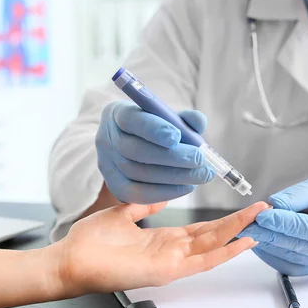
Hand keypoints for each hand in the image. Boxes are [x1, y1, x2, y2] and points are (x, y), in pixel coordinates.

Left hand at [51, 201, 268, 295]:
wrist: (71, 259)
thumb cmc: (92, 240)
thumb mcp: (125, 214)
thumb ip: (147, 206)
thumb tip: (163, 196)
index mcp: (164, 239)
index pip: (202, 230)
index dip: (224, 220)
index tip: (243, 209)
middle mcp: (172, 252)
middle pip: (214, 237)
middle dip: (238, 223)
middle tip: (261, 210)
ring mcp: (172, 263)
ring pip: (213, 247)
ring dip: (237, 234)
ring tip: (259, 221)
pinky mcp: (166, 271)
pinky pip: (202, 262)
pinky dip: (224, 253)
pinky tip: (242, 243)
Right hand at [95, 101, 214, 203]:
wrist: (132, 147)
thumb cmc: (154, 129)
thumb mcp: (167, 118)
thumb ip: (184, 119)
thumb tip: (198, 122)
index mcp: (118, 114)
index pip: (131, 119)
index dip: (153, 129)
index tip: (177, 136)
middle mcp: (107, 138)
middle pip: (136, 150)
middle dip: (172, 157)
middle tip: (200, 160)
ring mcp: (107, 164)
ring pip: (138, 173)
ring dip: (174, 176)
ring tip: (201, 175)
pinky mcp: (114, 185)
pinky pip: (137, 193)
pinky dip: (164, 192)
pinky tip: (185, 187)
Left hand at [238, 170, 307, 275]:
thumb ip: (301, 194)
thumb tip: (274, 206)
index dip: (286, 224)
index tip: (263, 215)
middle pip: (302, 247)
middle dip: (271, 235)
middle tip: (247, 224)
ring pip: (296, 260)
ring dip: (270, 247)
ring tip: (250, 232)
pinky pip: (296, 266)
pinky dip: (276, 257)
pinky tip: (261, 244)